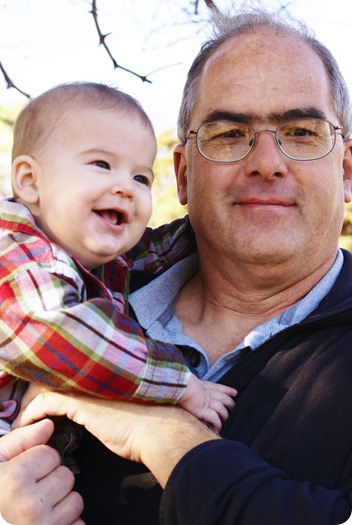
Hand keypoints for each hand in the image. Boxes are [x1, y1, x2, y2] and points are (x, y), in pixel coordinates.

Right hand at [0, 419, 83, 524]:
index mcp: (13, 480)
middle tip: (33, 494)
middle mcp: (29, 505)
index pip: (50, 454)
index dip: (40, 461)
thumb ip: (22, 440)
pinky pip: (79, 523)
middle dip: (53, 482)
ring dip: (61, 504)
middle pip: (66, 476)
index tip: (27, 473)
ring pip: (75, 500)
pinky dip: (67, 524)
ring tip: (39, 510)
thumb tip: (47, 424)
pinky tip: (47, 524)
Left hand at [15, 392, 219, 487]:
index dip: (55, 379)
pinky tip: (28, 423)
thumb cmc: (153, 422)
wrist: (162, 429)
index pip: (71, 369)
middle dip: (40, 388)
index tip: (45, 395)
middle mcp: (96, 375)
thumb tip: (106, 406)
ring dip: (32, 401)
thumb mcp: (130, 405)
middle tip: (31, 407)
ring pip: (47, 384)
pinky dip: (32, 413)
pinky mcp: (81, 402)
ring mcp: (88, 386)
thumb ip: (113, 397)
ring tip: (26, 417)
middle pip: (56, 373)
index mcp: (107, 373)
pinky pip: (45, 402)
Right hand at [179, 375, 236, 429]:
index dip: (228, 390)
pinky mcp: (204, 411)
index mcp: (205, 386)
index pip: (219, 388)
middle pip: (224, 399)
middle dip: (231, 404)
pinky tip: (219, 427)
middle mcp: (209, 394)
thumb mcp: (189, 382)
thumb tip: (193, 388)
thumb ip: (194, 386)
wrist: (180, 386)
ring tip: (227, 420)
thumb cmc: (181, 384)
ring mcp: (207, 402)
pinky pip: (214, 418)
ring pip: (222, 409)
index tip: (235, 392)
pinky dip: (218, 423)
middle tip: (234, 408)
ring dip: (225, 415)